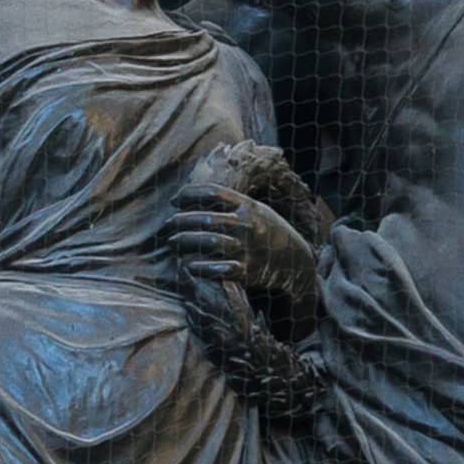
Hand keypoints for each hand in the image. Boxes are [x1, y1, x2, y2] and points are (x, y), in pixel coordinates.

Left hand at [163, 194, 318, 332]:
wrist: (296, 261)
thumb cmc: (268, 232)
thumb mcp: (257, 210)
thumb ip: (231, 202)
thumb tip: (196, 194)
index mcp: (248, 206)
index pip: (213, 192)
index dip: (189, 194)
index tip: (174, 201)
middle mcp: (248, 225)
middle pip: (207, 218)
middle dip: (180, 221)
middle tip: (167, 225)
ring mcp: (248, 248)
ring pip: (210, 242)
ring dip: (186, 242)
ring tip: (172, 242)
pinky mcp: (248, 271)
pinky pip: (220, 269)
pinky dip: (202, 268)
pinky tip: (188, 266)